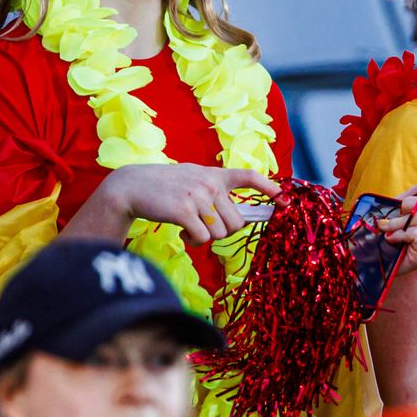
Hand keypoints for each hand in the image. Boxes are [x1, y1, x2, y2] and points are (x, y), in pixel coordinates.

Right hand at [92, 164, 279, 246]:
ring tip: (190, 226)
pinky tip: (183, 233)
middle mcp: (210, 183)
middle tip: (204, 226)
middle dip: (223, 231)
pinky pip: (203, 238)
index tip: (284, 199)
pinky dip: (194, 241)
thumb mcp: (193, 180)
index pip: (249, 176)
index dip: (269, 188)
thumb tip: (237, 221)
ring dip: (206, 237)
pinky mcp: (184, 210)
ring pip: (220, 233)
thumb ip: (214, 193)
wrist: (131, 187)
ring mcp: (197, 196)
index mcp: (215, 175)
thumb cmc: (165, 189)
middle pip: (237, 222)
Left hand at [376, 185, 416, 271]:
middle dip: (409, 204)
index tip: (414, 199)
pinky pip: (415, 232)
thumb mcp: (406, 208)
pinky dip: (398, 233)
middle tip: (399, 213)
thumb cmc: (395, 231)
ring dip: (399, 221)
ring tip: (391, 228)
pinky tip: (393, 239)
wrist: (381, 258)